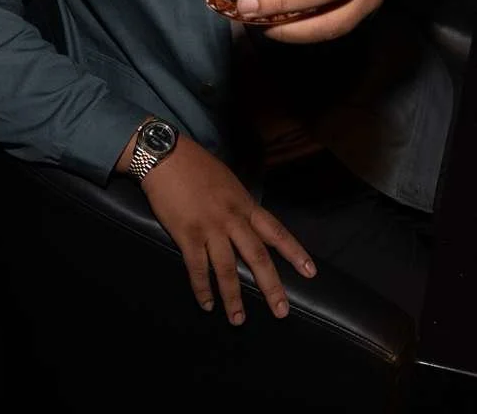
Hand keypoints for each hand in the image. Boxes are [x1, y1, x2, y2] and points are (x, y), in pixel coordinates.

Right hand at [141, 135, 315, 324]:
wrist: (167, 156)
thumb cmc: (197, 166)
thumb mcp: (228, 182)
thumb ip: (238, 205)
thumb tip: (245, 223)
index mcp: (244, 204)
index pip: (276, 231)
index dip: (294, 252)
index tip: (310, 272)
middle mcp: (232, 219)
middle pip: (257, 257)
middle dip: (271, 286)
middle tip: (281, 311)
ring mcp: (210, 228)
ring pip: (228, 269)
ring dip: (234, 298)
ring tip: (238, 319)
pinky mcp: (187, 234)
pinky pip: (197, 268)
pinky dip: (202, 289)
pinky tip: (206, 304)